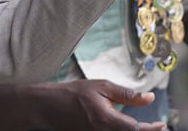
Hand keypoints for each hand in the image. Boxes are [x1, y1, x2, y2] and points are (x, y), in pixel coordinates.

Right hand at [0, 80, 166, 130]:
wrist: (51, 106)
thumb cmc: (75, 93)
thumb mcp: (101, 86)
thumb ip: (126, 94)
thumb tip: (149, 98)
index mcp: (108, 120)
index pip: (137, 130)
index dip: (152, 129)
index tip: (161, 125)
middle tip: (155, 127)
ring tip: (143, 127)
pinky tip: (126, 127)